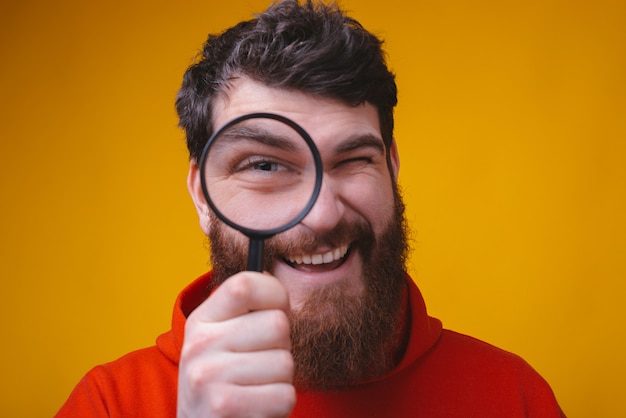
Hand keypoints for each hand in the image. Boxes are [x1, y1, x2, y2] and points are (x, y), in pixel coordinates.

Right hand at [177, 271, 295, 417]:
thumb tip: (277, 285)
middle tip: (262, 363)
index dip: (275, 294)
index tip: (277, 310)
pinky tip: (257, 407)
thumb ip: (247, 313)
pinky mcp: (223, 406)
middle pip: (278, 324)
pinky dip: (279, 406)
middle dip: (281, 347)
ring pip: (285, 362)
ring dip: (281, 380)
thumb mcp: (223, 341)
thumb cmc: (226, 382)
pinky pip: (284, 395)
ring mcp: (208, 375)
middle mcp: (200, 343)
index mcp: (202, 319)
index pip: (246, 284)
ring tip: (257, 388)